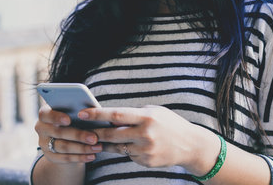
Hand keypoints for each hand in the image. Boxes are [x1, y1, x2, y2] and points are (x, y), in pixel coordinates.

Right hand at [34, 104, 103, 163]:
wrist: (66, 136)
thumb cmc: (73, 118)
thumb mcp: (73, 112)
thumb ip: (78, 111)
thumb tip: (92, 111)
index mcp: (45, 114)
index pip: (46, 114)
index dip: (56, 117)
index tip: (69, 120)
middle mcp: (41, 128)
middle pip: (58, 132)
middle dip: (78, 135)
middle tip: (94, 138)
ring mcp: (44, 144)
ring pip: (63, 147)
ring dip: (82, 148)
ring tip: (97, 147)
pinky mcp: (50, 156)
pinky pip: (65, 158)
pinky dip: (80, 157)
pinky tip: (92, 156)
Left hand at [78, 105, 213, 169]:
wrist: (190, 145)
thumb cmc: (170, 124)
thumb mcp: (155, 111)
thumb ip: (134, 113)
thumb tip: (111, 116)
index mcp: (147, 117)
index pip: (116, 115)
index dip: (97, 114)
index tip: (83, 113)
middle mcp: (145, 134)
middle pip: (112, 134)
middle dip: (95, 132)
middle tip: (82, 129)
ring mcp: (145, 150)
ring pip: (117, 147)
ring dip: (107, 143)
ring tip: (100, 138)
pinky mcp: (146, 162)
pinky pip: (128, 155)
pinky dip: (126, 150)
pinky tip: (132, 145)